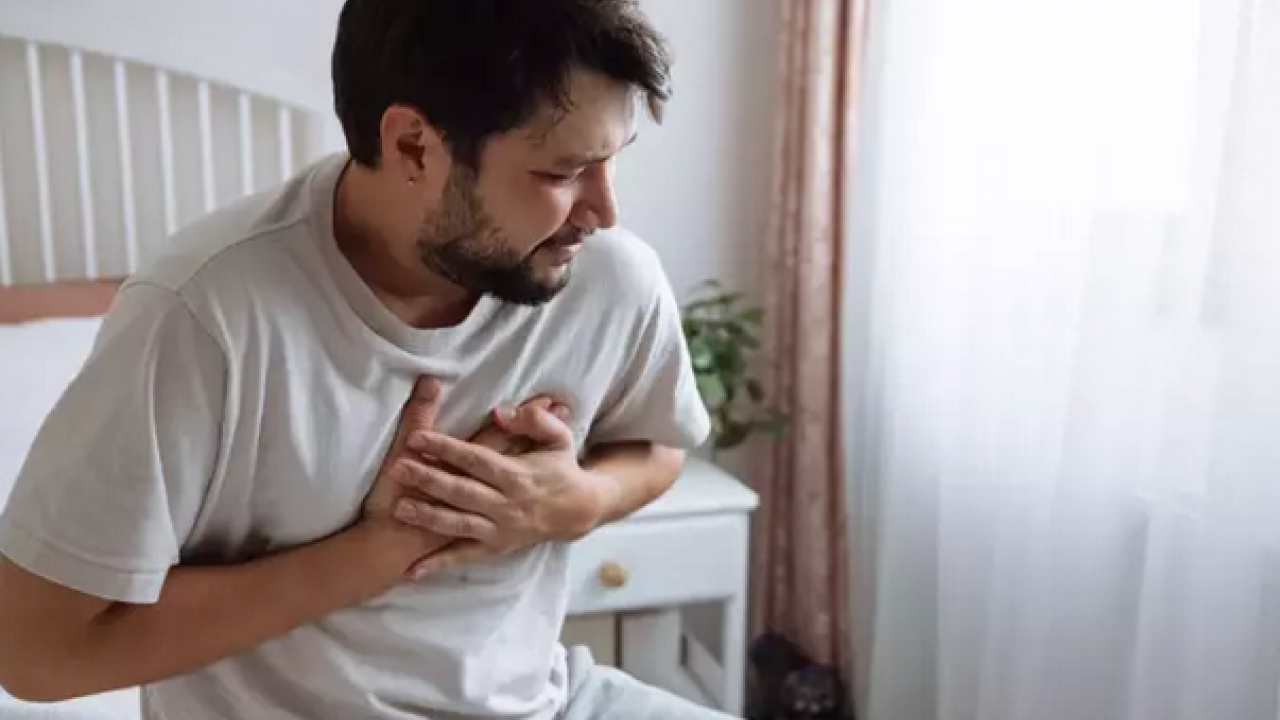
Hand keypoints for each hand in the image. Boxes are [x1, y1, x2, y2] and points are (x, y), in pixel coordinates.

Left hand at [363, 382, 569, 578]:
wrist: (579, 511)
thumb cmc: (562, 469)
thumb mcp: (558, 437)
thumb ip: (532, 420)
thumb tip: (499, 412)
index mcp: (517, 475)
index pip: (476, 459)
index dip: (446, 448)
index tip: (417, 438)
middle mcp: (507, 504)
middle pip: (462, 491)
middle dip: (429, 479)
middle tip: (398, 469)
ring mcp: (500, 529)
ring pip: (459, 524)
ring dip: (428, 517)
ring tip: (398, 509)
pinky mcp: (496, 548)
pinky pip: (464, 557)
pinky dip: (439, 564)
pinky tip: (412, 571)